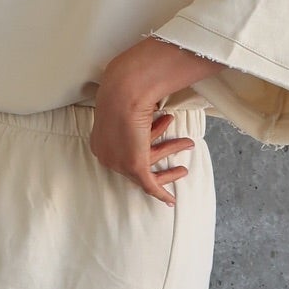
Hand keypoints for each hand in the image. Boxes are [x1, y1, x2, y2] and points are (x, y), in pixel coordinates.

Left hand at [90, 37, 197, 203]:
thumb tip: (145, 102)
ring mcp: (118, 162)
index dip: (149, 143)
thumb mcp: (127, 99)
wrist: (123, 90)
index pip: (125, 149)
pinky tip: (171, 200)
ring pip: (148, 170)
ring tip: (188, 151)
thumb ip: (133, 106)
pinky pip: (149, 185)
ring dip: (171, 159)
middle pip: (137, 160)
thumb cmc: (126, 89)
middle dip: (163, 150)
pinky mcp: (133, 166)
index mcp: (100, 139)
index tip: (160, 142)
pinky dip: (161, 193)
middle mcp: (106, 154)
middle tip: (181, 145)